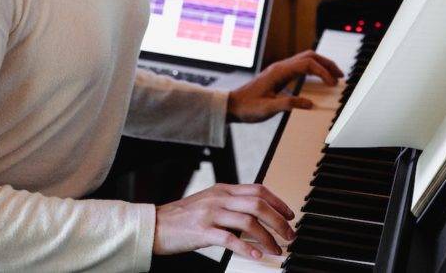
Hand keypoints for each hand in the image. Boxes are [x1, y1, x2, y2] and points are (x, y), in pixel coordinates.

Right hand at [153, 183, 295, 259]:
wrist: (155, 225)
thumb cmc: (184, 218)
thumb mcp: (210, 203)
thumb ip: (231, 204)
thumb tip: (258, 216)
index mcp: (223, 189)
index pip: (258, 190)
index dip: (278, 202)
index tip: (290, 215)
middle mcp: (219, 198)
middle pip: (258, 204)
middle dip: (278, 221)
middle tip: (289, 235)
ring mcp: (210, 213)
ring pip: (248, 221)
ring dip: (267, 237)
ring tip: (276, 249)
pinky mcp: (202, 231)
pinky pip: (229, 238)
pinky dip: (246, 247)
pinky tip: (256, 255)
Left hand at [227, 49, 344, 122]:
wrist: (232, 106)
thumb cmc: (247, 107)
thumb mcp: (267, 109)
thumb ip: (288, 105)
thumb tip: (309, 103)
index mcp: (279, 71)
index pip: (307, 64)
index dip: (323, 72)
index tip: (333, 83)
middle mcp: (280, 67)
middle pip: (309, 56)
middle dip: (326, 64)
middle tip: (340, 75)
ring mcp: (279, 70)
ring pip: (305, 59)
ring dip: (321, 65)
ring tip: (333, 76)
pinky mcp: (279, 75)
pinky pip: (300, 67)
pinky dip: (313, 70)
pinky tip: (318, 79)